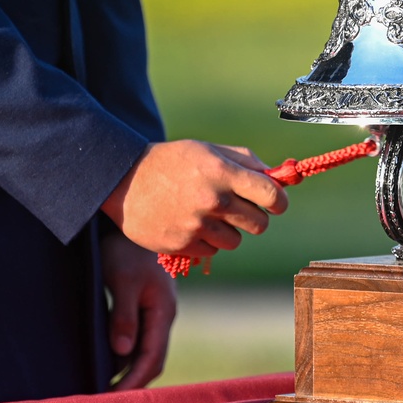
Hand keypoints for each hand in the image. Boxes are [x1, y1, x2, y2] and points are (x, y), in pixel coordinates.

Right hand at [101, 140, 288, 255]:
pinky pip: (211, 252)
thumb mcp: (208, 150)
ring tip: (208, 215)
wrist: (123, 179)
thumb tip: (279, 178)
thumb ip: (246, 161)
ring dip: (228, 231)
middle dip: (254, 217)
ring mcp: (197, 225)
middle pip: (259, 224)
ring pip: (235, 241)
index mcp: (223, 173)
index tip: (275, 203)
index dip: (279, 201)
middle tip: (239, 208)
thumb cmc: (173, 161)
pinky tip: (189, 224)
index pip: (272, 195)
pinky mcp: (182, 245)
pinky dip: (206, 242)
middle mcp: (213, 200)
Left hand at [101, 232, 176, 390]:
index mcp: (163, 310)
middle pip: (154, 360)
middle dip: (134, 383)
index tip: (111, 397)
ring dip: (131, 371)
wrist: (131, 222)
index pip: (153, 358)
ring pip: (148, 351)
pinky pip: (141, 340)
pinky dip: (128, 357)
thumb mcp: (122, 280)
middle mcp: (164, 315)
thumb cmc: (125, 249)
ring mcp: (157, 311)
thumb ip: (123, 315)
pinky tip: (110, 363)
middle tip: (107, 401)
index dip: (134, 381)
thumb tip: (123, 352)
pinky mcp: (146, 307)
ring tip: (106, 388)